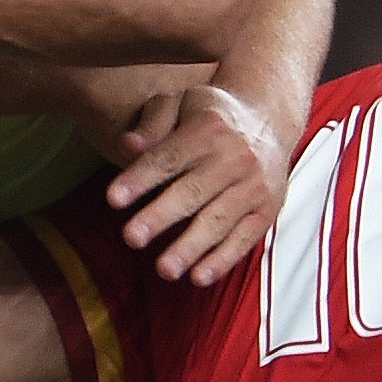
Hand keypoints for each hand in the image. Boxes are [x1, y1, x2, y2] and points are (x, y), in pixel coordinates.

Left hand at [106, 83, 286, 283]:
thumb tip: (128, 144)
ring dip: (190, 247)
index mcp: (209, 128)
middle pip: (193, 191)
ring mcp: (255, 185)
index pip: (168, 157)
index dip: (140, 178)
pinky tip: (198, 277)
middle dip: (161, 216)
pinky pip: (245, 238)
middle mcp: (235, 156)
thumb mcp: (183, 104)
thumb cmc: (213, 118)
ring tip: (164, 270)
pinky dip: (223, 260)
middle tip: (131, 237)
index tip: (112, 200)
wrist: (269, 120)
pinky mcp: (268, 209)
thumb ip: (154, 122)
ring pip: (218, 219)